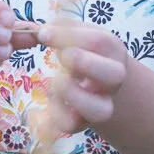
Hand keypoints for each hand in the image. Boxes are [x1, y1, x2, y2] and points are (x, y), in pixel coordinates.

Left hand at [35, 19, 128, 136]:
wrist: (99, 83)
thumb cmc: (84, 51)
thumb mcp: (78, 34)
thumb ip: (60, 28)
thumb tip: (39, 31)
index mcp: (113, 51)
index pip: (100, 42)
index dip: (71, 36)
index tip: (43, 34)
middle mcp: (113, 80)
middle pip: (115, 76)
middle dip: (84, 63)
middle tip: (62, 56)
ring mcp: (102, 104)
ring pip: (99, 111)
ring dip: (72, 94)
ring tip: (56, 81)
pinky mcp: (83, 122)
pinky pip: (72, 125)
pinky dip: (55, 114)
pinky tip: (49, 100)